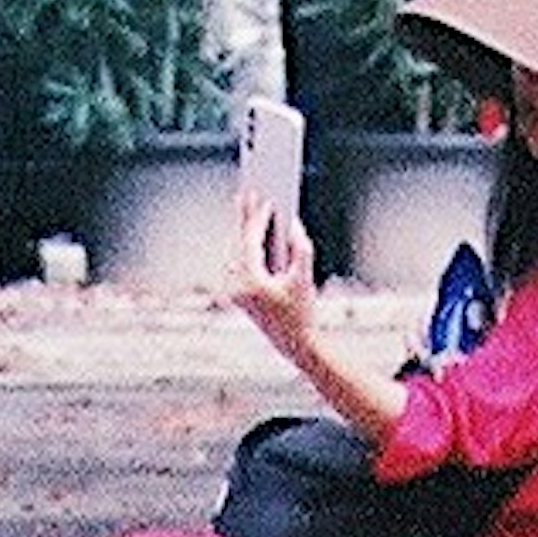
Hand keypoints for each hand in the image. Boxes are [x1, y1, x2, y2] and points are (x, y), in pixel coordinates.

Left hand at [229, 195, 321, 363]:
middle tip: (247, 192)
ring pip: (233, 251)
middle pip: (237, 243)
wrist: (295, 344)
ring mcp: (233, 291)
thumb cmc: (302, 312)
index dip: (258, 219)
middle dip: (243, 217)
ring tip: (247, 206)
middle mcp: (236, 287)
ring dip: (241, 229)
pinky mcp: (236, 294)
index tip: (266, 199)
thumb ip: (300, 247)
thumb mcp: (304, 277)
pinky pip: (236, 261)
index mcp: (250, 283)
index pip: (250, 243)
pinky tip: (249, 230)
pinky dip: (243, 245)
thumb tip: (291, 223)